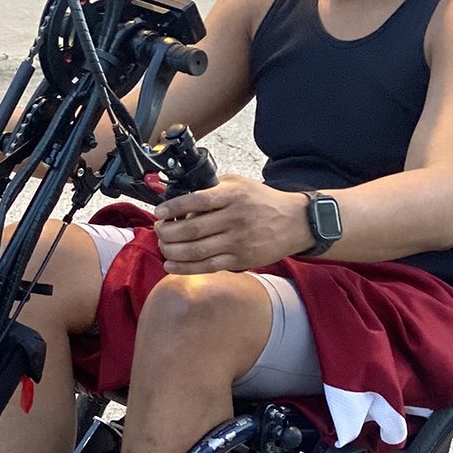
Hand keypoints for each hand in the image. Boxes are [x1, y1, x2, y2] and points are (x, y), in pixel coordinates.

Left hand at [153, 175, 309, 273]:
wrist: (294, 222)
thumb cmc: (263, 201)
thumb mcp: (240, 184)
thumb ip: (213, 188)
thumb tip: (182, 199)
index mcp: (233, 196)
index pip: (196, 201)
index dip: (172, 208)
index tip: (159, 212)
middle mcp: (234, 219)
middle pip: (191, 229)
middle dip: (167, 232)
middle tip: (158, 230)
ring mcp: (237, 242)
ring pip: (195, 250)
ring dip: (172, 250)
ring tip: (163, 246)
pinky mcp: (240, 261)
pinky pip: (206, 266)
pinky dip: (184, 267)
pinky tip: (170, 264)